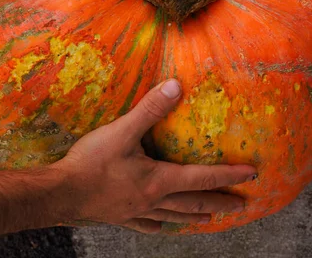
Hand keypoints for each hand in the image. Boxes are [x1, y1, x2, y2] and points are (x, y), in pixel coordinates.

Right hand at [50, 79, 256, 233]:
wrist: (60, 193)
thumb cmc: (91, 163)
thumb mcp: (122, 131)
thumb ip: (150, 109)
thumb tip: (176, 87)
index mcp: (158, 180)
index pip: (202, 177)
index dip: (228, 175)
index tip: (251, 175)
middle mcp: (153, 199)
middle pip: (194, 201)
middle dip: (220, 200)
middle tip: (242, 204)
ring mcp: (136, 211)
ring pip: (175, 215)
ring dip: (196, 215)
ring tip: (212, 218)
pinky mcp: (120, 216)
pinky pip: (147, 224)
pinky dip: (161, 224)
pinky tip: (162, 226)